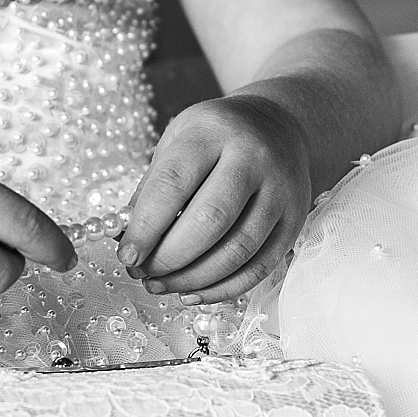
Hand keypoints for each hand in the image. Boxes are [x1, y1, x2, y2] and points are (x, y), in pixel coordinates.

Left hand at [117, 95, 312, 301]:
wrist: (279, 124)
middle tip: (143, 272)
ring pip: (239, 250)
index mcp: (213, 131)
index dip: (146, 226)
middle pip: (211, 220)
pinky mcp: (295, 220)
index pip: (174, 184)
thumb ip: (151, 186)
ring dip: (193, 278)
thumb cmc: (215, 136)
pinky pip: (260, 267)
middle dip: (170, 257)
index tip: (127, 255)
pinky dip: (223, 289)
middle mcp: (253, 158)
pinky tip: (193, 292)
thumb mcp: (177, 140)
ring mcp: (281, 190)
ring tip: (161, 285)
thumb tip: (122, 237)